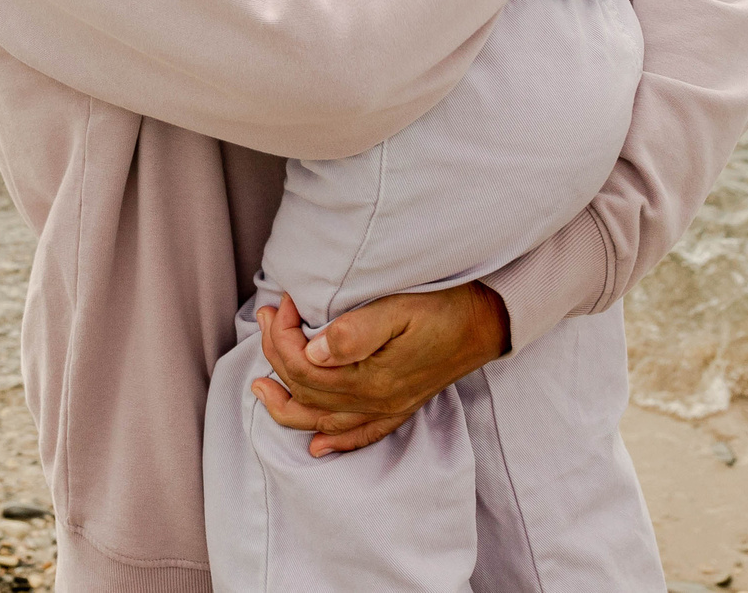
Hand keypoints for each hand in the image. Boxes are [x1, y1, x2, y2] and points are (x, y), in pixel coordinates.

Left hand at [248, 283, 511, 456]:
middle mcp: (374, 401)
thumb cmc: (443, 308)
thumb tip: (312, 350)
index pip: (304, 366)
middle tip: (266, 318)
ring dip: (286, 405)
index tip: (284, 303)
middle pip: (306, 390)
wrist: (486, 323)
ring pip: (322, 420)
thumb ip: (354, 332)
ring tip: (260, 386)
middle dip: (276, 354)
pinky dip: (334, 442)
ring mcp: (386, 409)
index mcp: (370, 378)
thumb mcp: (398, 309)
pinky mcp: (399, 408)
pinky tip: (317, 445)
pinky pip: (359, 436)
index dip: (283, 335)